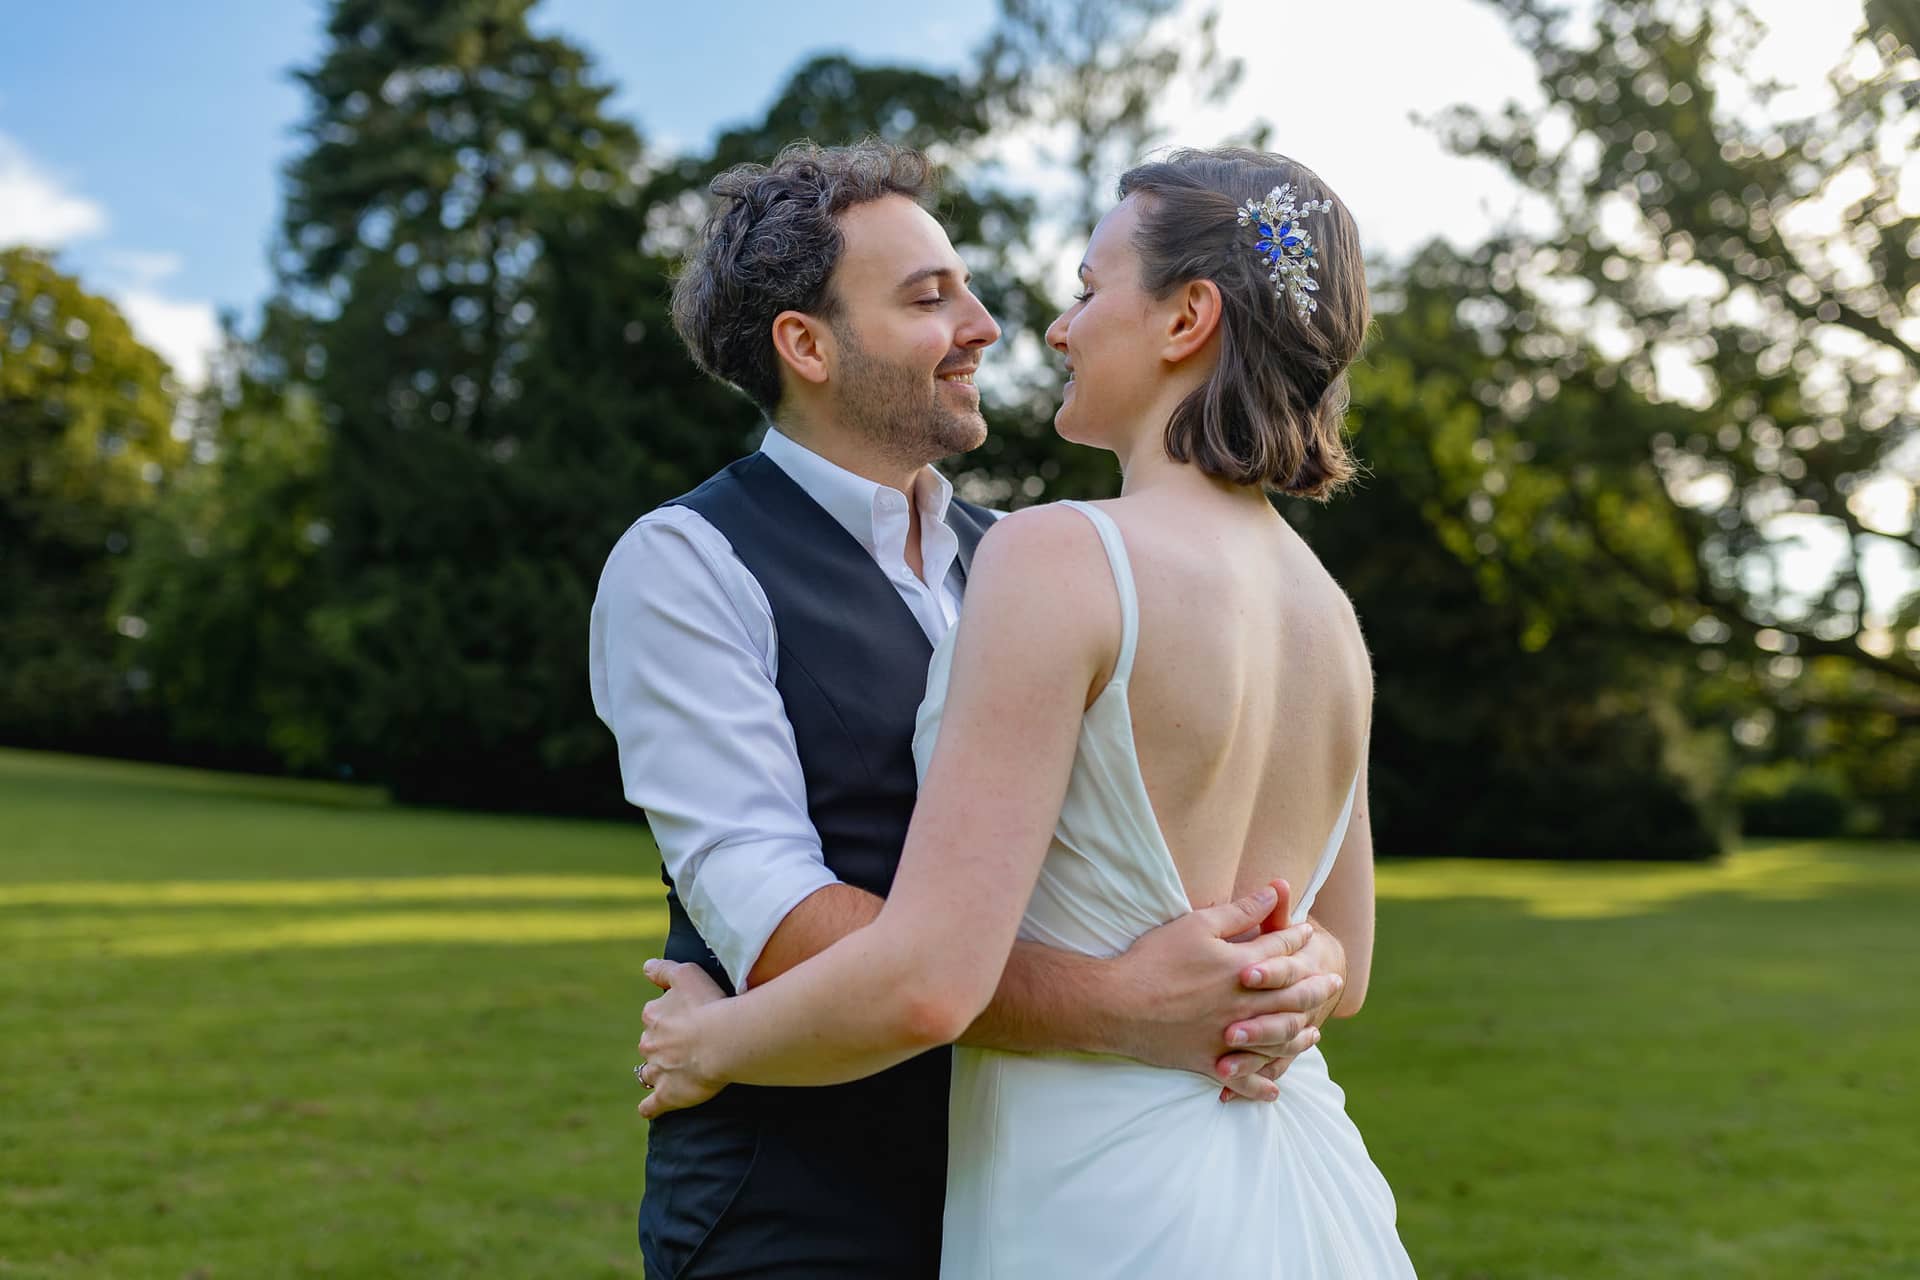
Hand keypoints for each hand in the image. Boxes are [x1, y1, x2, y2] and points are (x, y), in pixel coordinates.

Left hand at [636, 959, 727, 1120]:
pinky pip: (651, 1105)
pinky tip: (649, 1108)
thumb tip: (646, 968)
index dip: (667, 1018)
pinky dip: (649, 1107)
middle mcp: (650, 1042)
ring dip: (655, 1072)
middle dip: (662, 1045)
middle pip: (651, 1044)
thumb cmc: (709, 1004)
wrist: (721, 1040)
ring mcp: (657, 1070)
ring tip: (669, 1074)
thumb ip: (664, 969)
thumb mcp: (687, 974)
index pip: (654, 1016)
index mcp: (653, 1015)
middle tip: (684, 1046)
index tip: (683, 1019)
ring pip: (648, 1072)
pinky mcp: (667, 1095)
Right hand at [1104, 880, 1330, 1089]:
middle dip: (1315, 988)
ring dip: (1299, 1036)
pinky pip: (1243, 1079)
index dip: (1296, 938)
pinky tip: (1274, 1090)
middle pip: (1291, 996)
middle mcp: (1243, 1004)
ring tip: (1313, 1033)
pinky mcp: (1209, 1060)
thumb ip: (1239, 912)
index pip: (1280, 950)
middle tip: (1332, 984)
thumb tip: (1274, 892)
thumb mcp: (1197, 925)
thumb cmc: (1154, 959)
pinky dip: (1260, 1086)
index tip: (1308, 933)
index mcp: (1241, 967)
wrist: (1117, 1004)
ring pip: (1276, 1040)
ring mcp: (1228, 1037)